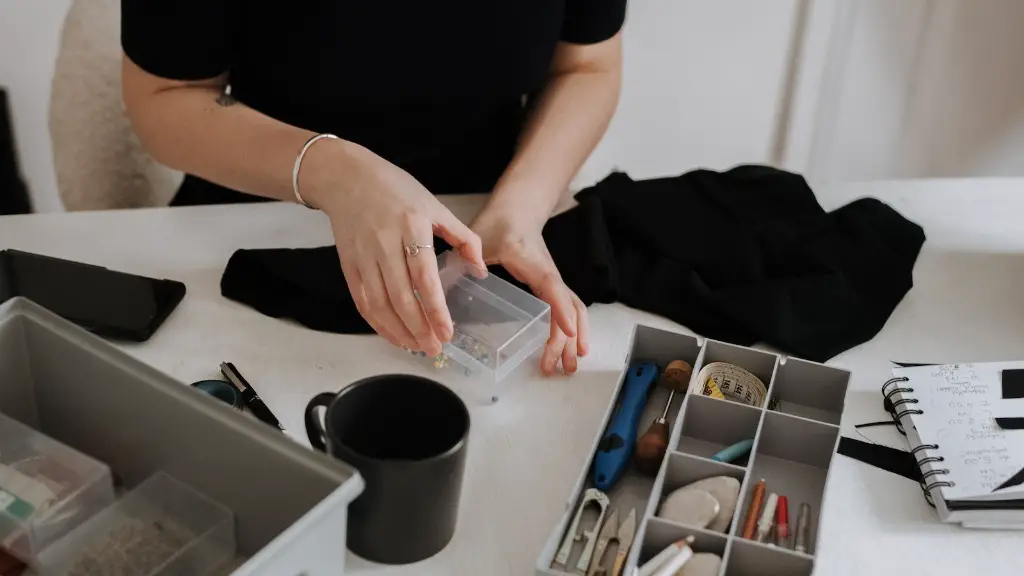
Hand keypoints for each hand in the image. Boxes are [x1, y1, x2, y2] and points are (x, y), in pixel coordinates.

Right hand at [303, 140, 484, 355]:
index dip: (436, 309)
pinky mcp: (348, 265)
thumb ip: (463, 237)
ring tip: (417, 347)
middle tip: (434, 348)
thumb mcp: (436, 206)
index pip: (424, 277)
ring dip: (398, 331)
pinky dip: (377, 323)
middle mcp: (385, 244)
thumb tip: (479, 270)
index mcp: (412, 227)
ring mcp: (363, 256)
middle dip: (418, 329)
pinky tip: (393, 335)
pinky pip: (362, 301)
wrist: (347, 178)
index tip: (447, 332)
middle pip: (401, 297)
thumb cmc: (396, 190)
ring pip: (379, 304)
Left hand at [470, 210, 588, 374]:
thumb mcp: (481, 239)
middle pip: (569, 309)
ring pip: (574, 310)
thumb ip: (468, 259)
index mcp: (535, 265)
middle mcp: (550, 276)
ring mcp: (553, 282)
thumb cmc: (500, 224)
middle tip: (559, 368)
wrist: (517, 210)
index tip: (567, 334)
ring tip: (569, 367)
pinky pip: (568, 309)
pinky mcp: (550, 286)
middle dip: (567, 340)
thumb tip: (453, 284)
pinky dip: (571, 330)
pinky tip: (568, 348)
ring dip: (574, 339)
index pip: (553, 289)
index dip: (561, 311)